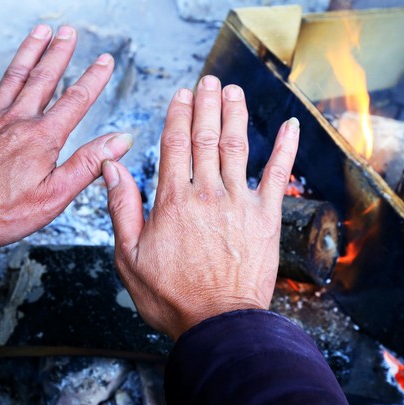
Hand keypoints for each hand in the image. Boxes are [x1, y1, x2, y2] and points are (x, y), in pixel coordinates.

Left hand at [0, 25, 132, 266]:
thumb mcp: (52, 197)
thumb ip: (87, 165)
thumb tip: (119, 141)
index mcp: (41, 138)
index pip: (76, 101)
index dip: (94, 78)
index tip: (106, 60)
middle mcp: (16, 120)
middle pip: (44, 78)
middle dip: (59, 53)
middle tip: (69, 32)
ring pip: (13, 75)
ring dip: (29, 51)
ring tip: (41, 30)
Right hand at [103, 76, 299, 340]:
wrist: (218, 323)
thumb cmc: (171, 296)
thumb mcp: (129, 257)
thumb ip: (122, 207)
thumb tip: (112, 167)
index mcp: (173, 201)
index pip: (175, 145)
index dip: (178, 115)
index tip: (181, 94)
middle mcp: (208, 193)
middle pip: (206, 137)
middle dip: (206, 105)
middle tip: (208, 81)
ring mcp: (240, 202)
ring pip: (238, 147)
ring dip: (236, 115)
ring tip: (233, 91)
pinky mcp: (266, 217)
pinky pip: (278, 175)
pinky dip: (286, 148)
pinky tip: (291, 125)